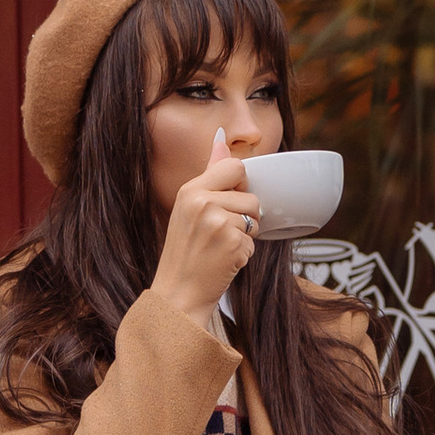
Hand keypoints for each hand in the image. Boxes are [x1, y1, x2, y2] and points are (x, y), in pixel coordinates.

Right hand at [154, 135, 261, 321]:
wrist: (178, 294)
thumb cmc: (185, 253)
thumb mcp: (189, 209)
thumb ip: (210, 175)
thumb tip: (222, 140)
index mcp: (190, 190)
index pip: (234, 167)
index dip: (239, 186)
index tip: (227, 204)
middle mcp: (202, 202)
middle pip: (250, 196)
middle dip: (245, 217)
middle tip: (220, 235)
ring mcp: (217, 222)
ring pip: (255, 218)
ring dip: (246, 236)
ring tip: (221, 248)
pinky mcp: (232, 243)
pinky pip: (255, 241)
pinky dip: (244, 254)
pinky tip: (224, 261)